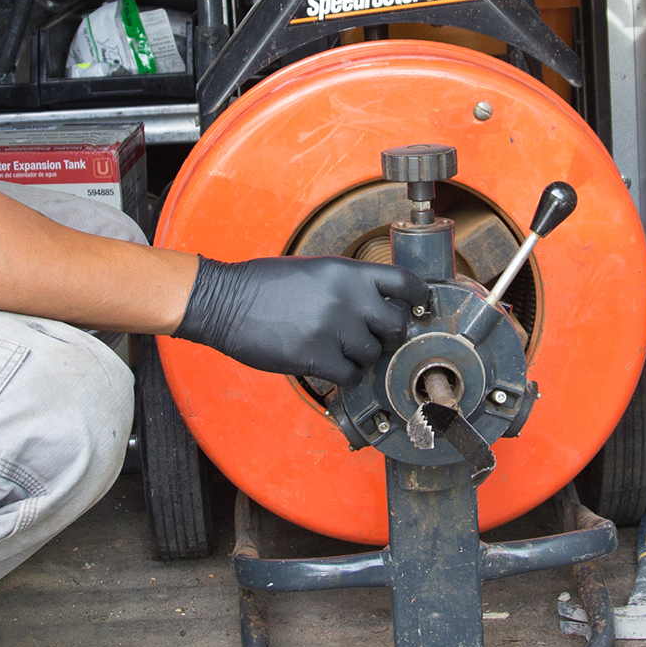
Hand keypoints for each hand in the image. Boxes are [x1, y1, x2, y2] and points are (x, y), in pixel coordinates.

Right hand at [173, 256, 428, 380]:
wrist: (225, 302)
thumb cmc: (264, 284)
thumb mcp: (314, 270)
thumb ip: (349, 284)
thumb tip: (379, 302)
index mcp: (347, 272)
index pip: (404, 282)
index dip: (418, 297)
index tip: (420, 307)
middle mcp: (347, 298)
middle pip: (396, 324)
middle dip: (388, 335)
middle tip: (375, 338)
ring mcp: (333, 328)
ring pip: (373, 354)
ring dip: (362, 357)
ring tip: (340, 351)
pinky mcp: (316, 357)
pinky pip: (351, 375)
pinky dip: (345, 376)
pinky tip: (331, 367)